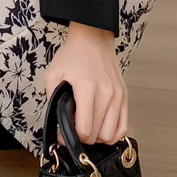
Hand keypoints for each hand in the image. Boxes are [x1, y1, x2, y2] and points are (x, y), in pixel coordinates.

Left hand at [44, 22, 127, 144]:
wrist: (93, 38)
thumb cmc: (73, 54)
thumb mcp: (53, 74)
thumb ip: (51, 99)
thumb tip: (55, 123)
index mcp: (87, 88)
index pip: (84, 129)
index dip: (70, 137)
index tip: (63, 134)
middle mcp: (106, 93)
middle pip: (97, 135)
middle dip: (82, 138)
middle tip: (73, 129)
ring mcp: (118, 96)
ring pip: (111, 135)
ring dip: (98, 137)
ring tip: (88, 127)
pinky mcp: (124, 97)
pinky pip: (123, 127)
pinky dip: (113, 133)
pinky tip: (102, 127)